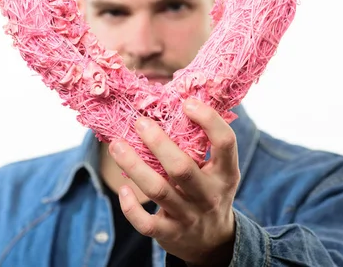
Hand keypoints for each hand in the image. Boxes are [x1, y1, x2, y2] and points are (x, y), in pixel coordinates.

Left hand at [108, 98, 240, 265]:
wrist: (212, 241)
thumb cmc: (209, 191)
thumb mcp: (219, 170)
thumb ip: (203, 145)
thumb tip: (178, 100)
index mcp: (226, 173)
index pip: (225, 143)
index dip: (208, 120)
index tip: (187, 103)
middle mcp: (209, 195)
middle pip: (182, 168)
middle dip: (159, 143)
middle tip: (139, 122)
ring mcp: (189, 216)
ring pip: (159, 191)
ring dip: (135, 166)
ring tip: (116, 145)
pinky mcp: (169, 233)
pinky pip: (146, 223)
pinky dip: (131, 207)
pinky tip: (122, 188)